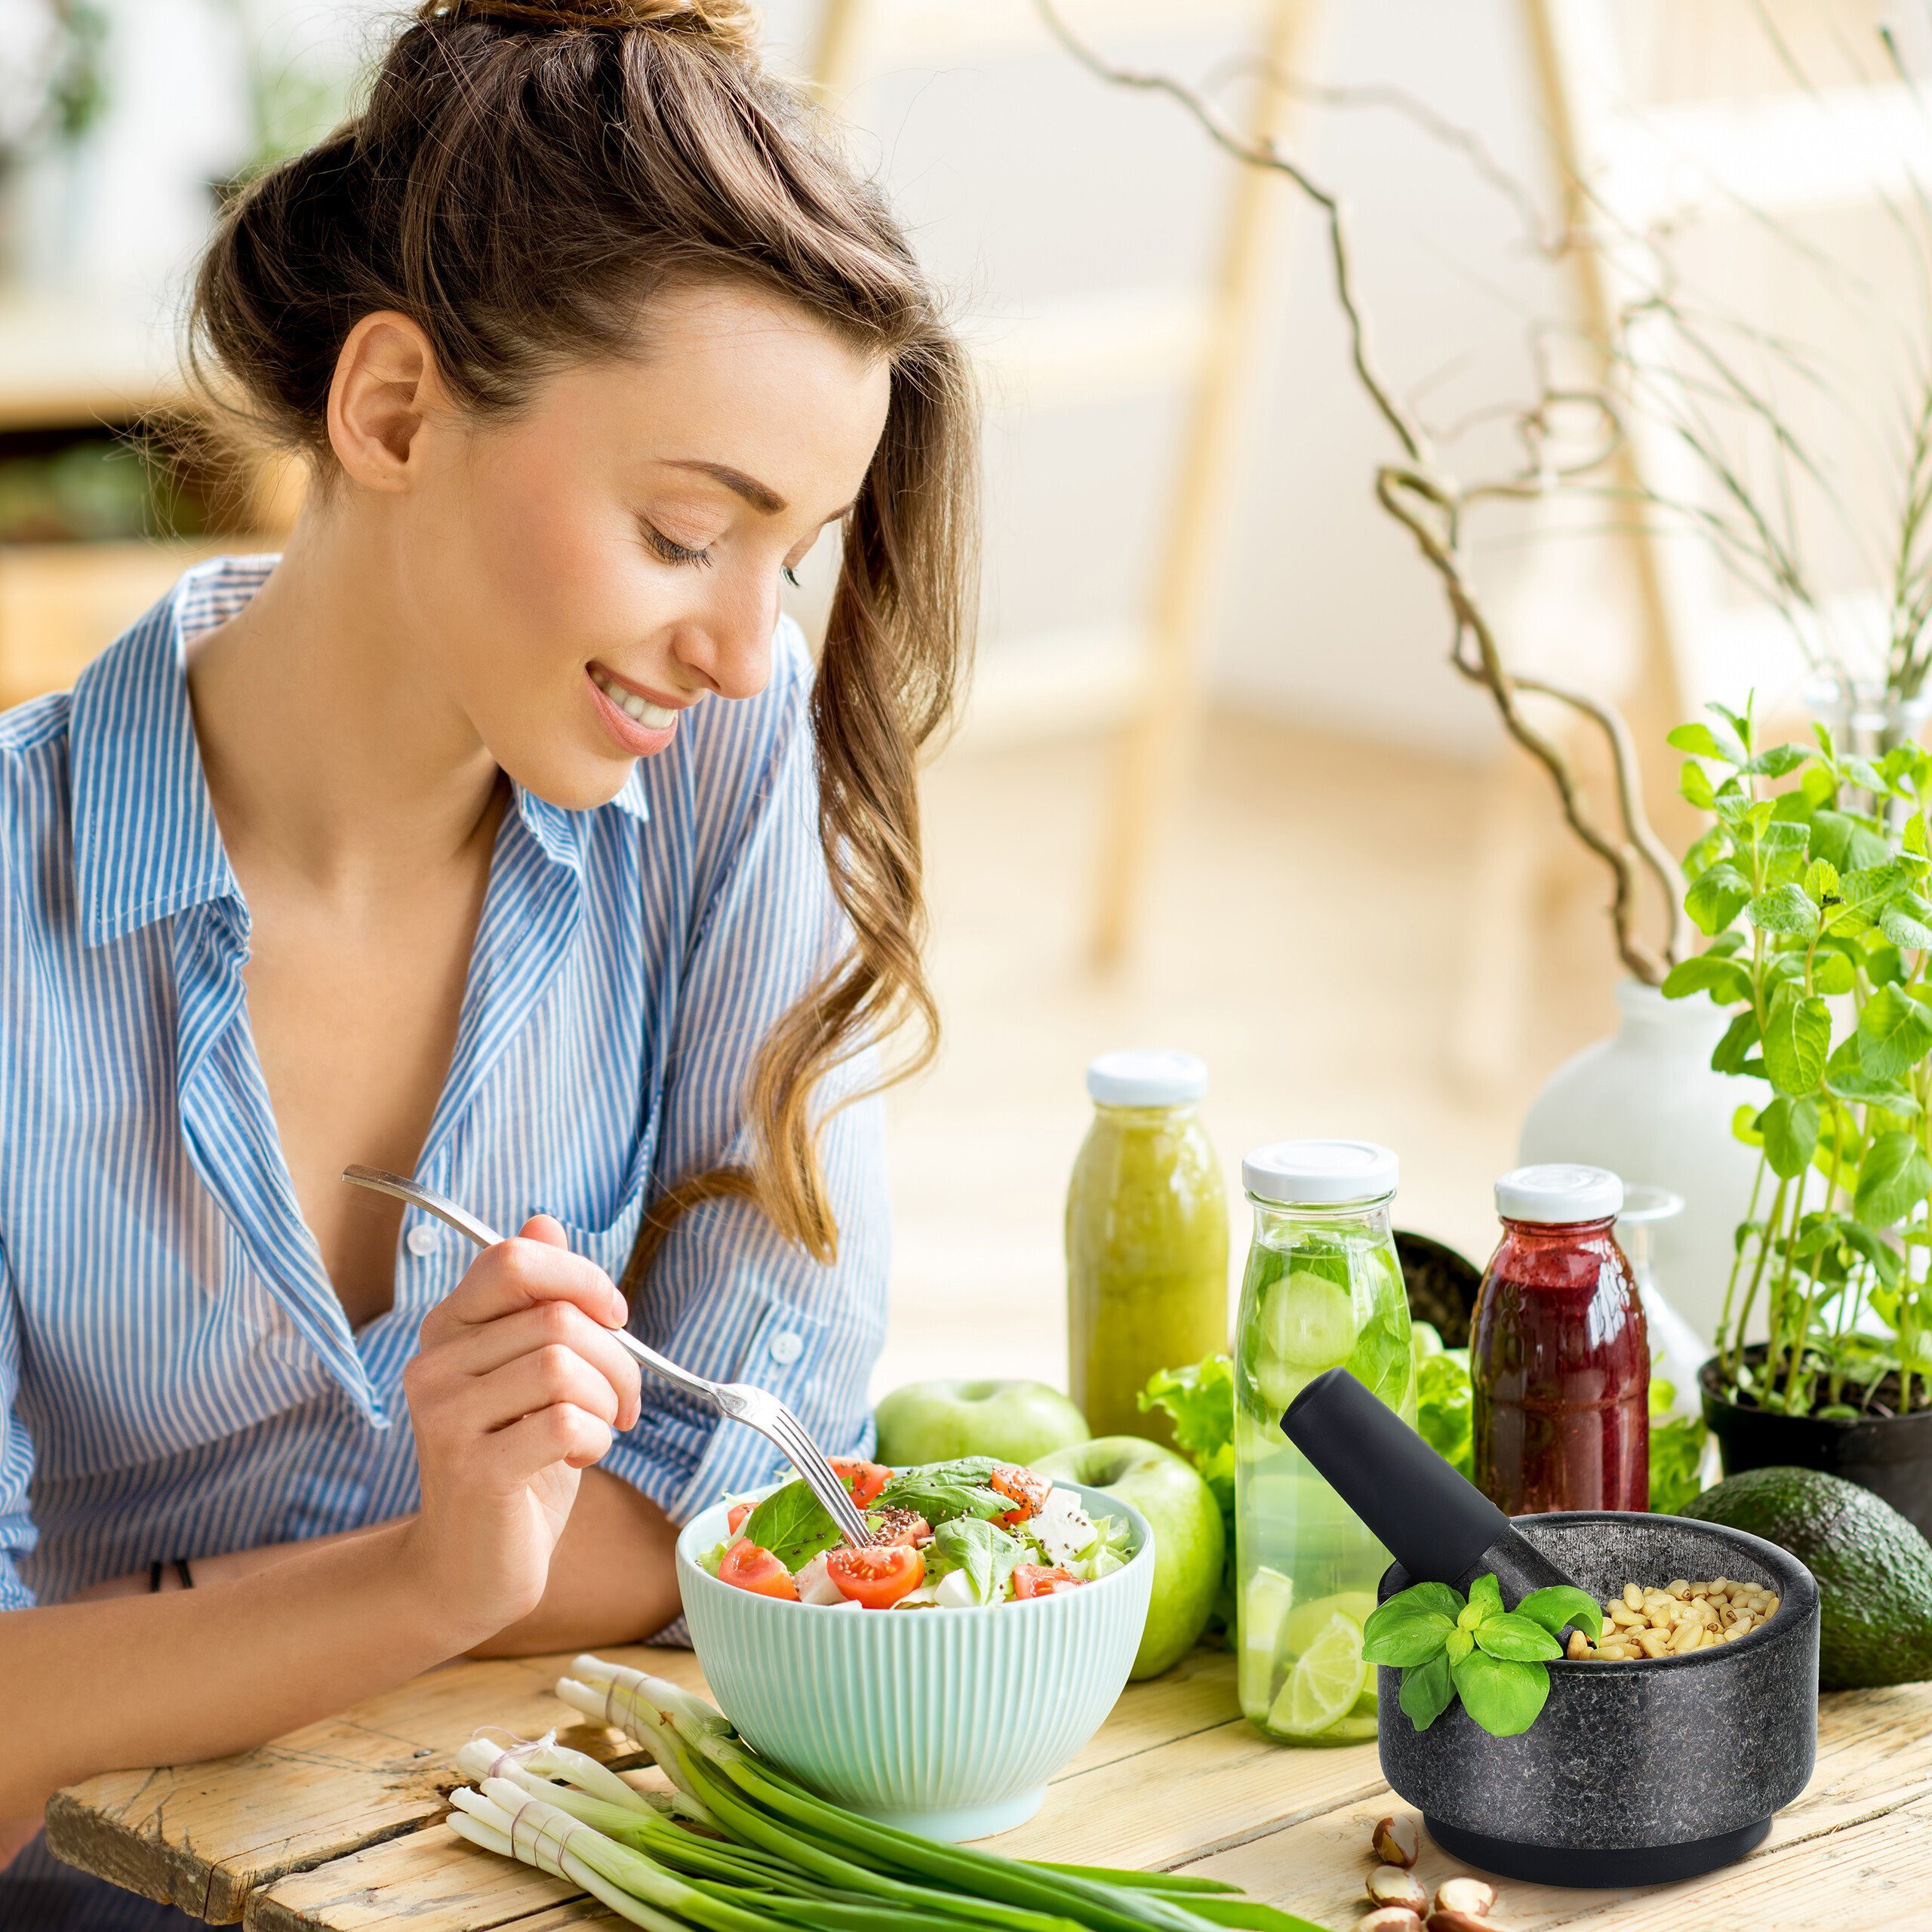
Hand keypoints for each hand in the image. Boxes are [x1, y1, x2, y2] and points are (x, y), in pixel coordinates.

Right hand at [397, 1216, 641, 1641]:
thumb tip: (545, 1223)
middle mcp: (435, 1364)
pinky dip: (595, 1439)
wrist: (470, 1565)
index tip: (613, 1318)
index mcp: (450, 1328)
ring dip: (608, 1399)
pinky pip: (565, 1423)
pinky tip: (580, 1458)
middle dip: (616, 1357)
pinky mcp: (473, 1469)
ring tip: (600, 1428)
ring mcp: (447, 1417)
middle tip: (623, 1399)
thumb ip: (536, 1301)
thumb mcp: (531, 1372)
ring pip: (563, 1365)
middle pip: (556, 1316)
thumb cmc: (514, 1460)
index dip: (581, 1277)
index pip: (513, 1259)